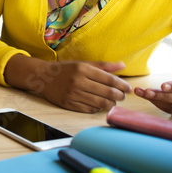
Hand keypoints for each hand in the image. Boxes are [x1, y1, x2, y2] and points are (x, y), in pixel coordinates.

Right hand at [7, 55, 130, 112]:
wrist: (42, 77)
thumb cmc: (65, 69)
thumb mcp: (82, 63)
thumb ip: (103, 65)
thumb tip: (122, 65)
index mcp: (82, 68)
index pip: (109, 79)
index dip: (122, 85)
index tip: (128, 88)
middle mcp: (78, 81)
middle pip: (107, 92)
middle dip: (119, 96)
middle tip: (122, 96)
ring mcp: (73, 93)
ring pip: (101, 103)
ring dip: (110, 103)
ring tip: (112, 101)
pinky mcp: (69, 104)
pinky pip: (90, 109)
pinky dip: (98, 108)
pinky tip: (99, 104)